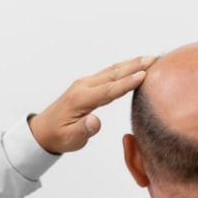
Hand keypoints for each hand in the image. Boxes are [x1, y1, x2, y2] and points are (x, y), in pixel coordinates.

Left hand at [29, 55, 155, 153]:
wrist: (43, 130)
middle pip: (113, 74)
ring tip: (150, 58)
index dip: (127, 83)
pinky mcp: (88, 84)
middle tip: (153, 59)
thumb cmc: (59, 136)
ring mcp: (85, 83)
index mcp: (80, 99)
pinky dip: (124, 67)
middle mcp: (83, 87)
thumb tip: (95, 122)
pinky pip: (109, 73)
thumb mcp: (71, 139)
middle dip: (134, 66)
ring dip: (131, 63)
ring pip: (112, 71)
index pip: (108, 90)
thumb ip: (84, 130)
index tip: (144, 75)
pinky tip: (134, 65)